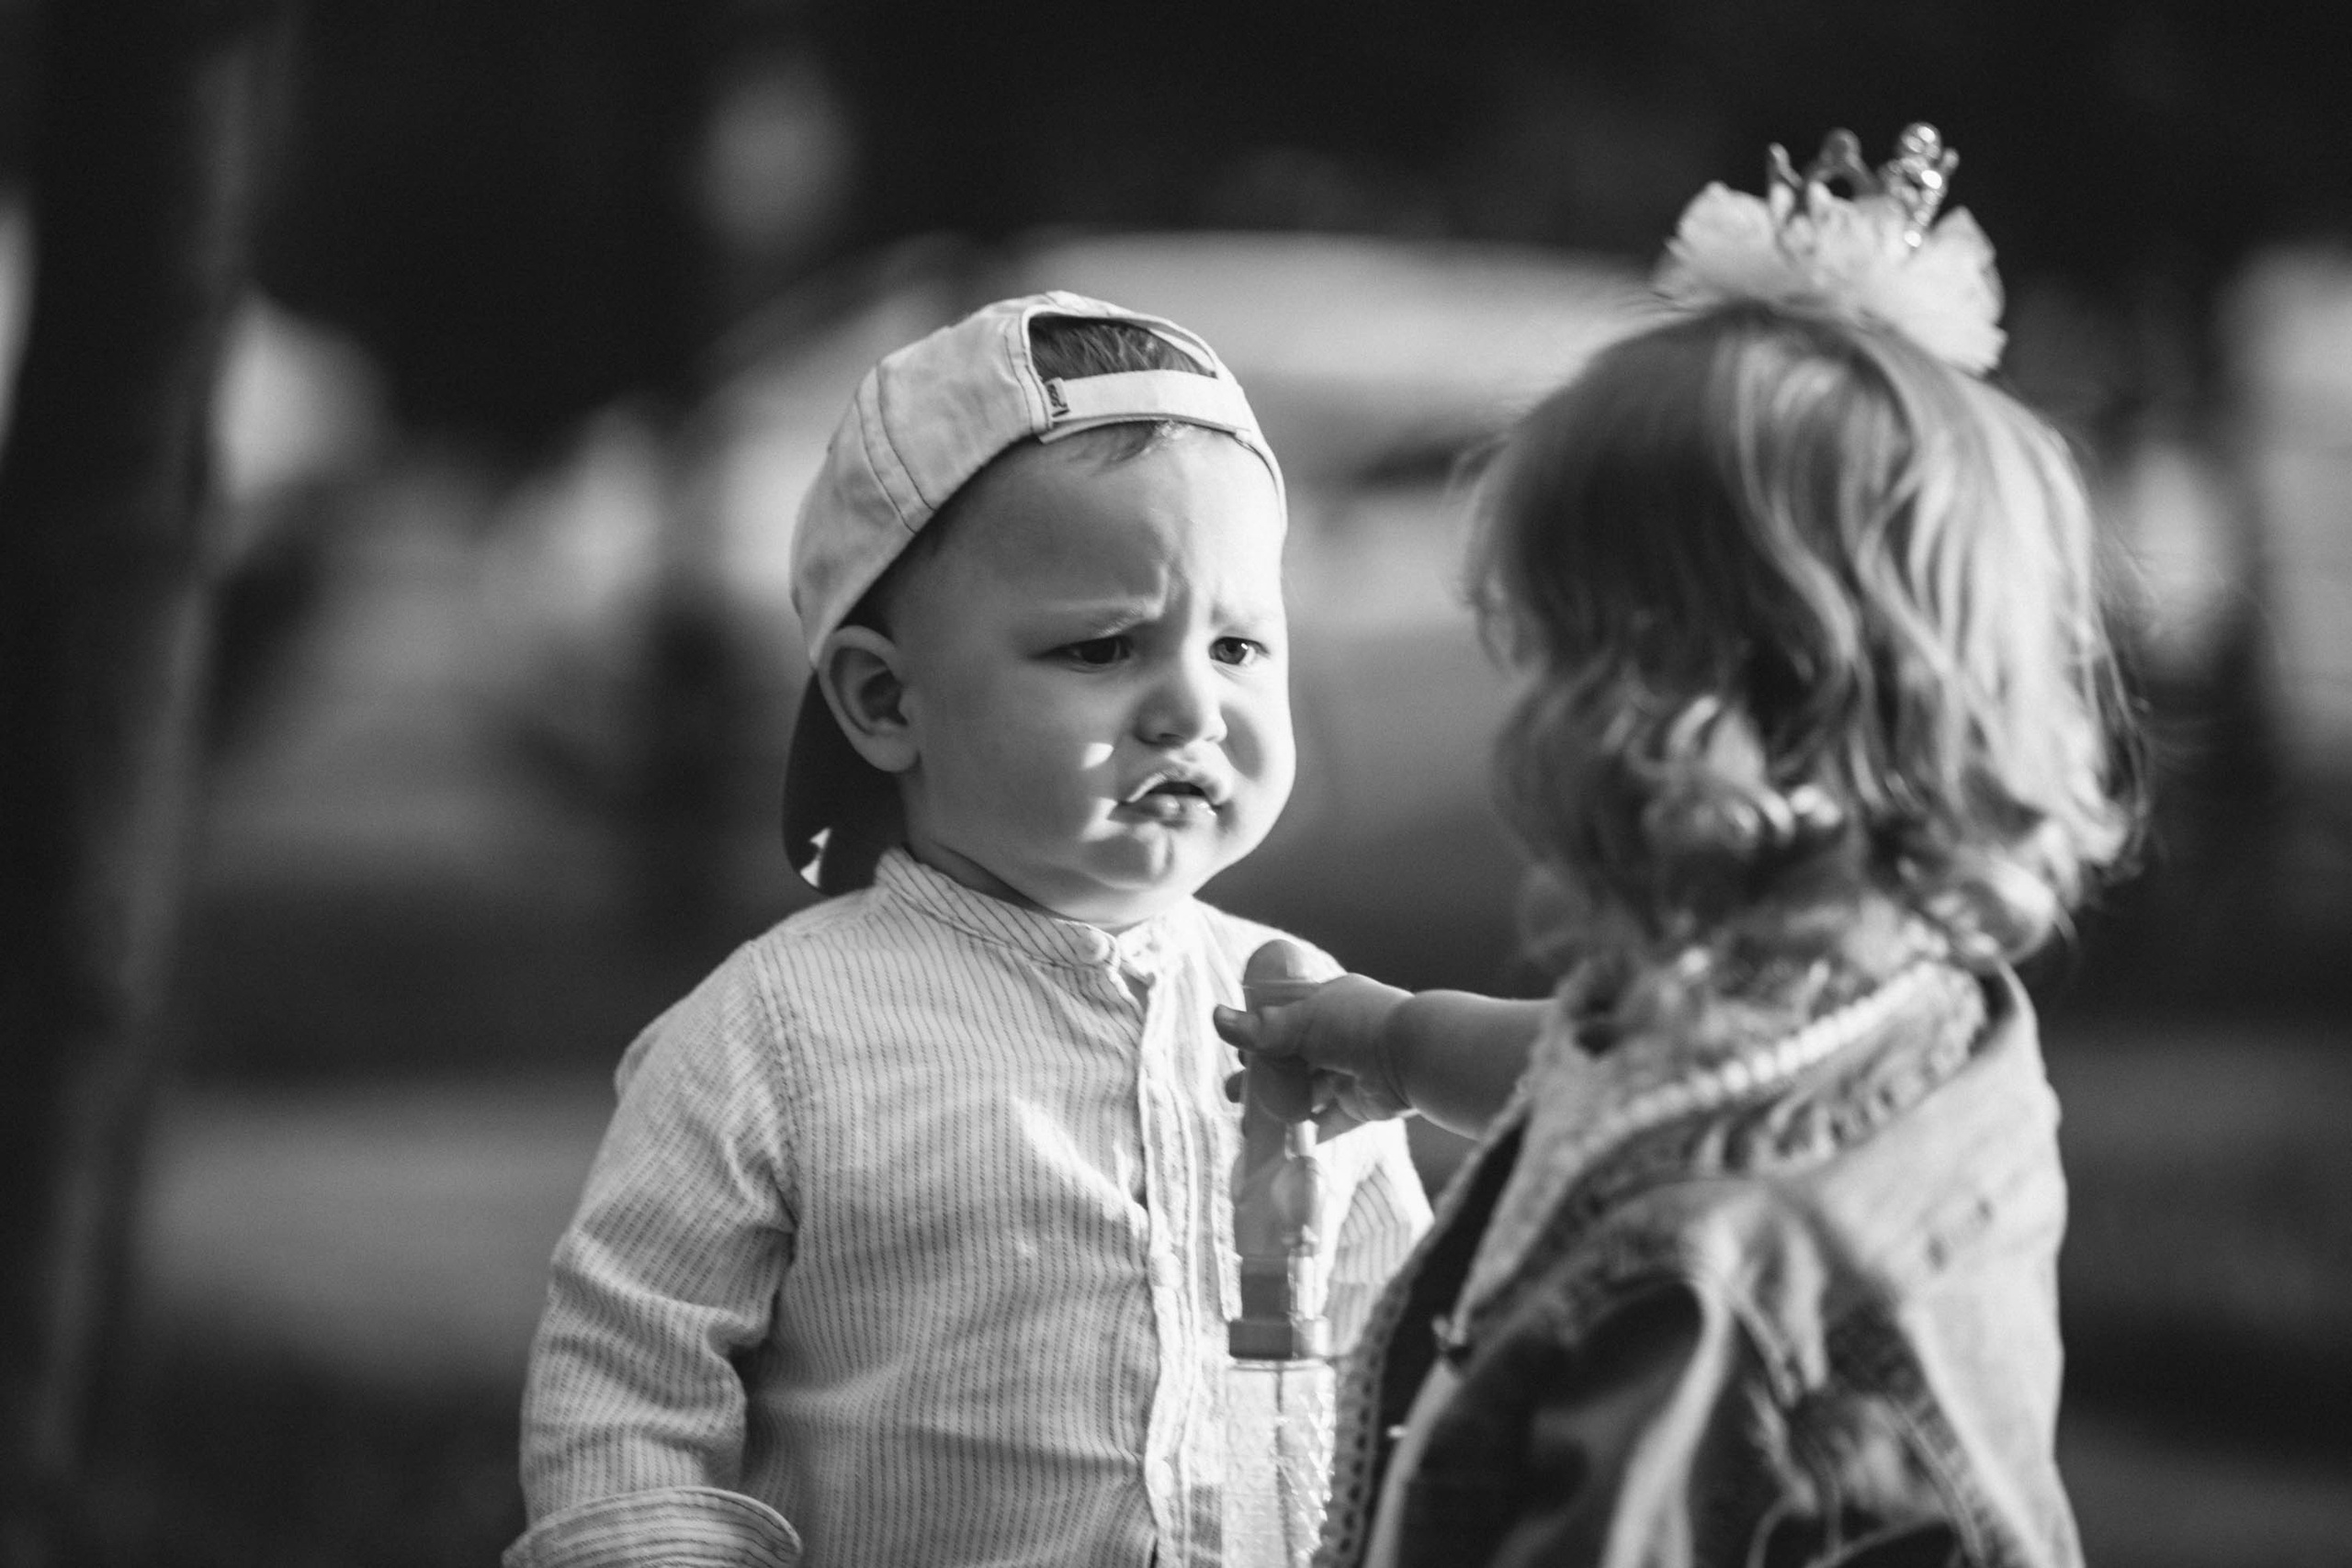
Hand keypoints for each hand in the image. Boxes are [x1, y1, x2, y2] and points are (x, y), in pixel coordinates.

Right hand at [1215, 944, 1415, 1137]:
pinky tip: (1281, 1142)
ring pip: (1307, 1092)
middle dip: (1262, 1078)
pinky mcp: (1363, 1105)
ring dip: (1278, 1106)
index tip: (1238, 1054)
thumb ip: (1260, 1029)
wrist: (1412, 1056)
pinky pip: (1331, 1120)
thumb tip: (1216, 1019)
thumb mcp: (1302, 1022)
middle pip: (1293, 1060)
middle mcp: (1342, 1037)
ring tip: (1249, 1124)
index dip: (1261, 1037)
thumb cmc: (1357, 1025)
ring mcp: (1352, 1071)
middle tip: (1234, 1093)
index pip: (1288, 1020)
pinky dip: (1308, 1131)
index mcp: (1330, 1005)